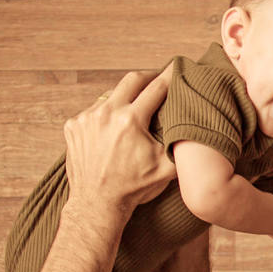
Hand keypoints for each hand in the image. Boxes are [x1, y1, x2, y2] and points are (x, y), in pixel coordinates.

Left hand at [62, 67, 176, 224]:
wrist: (97, 205)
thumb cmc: (133, 189)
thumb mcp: (166, 169)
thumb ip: (182, 145)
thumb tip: (199, 129)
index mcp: (131, 120)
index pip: (157, 88)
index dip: (170, 75)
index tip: (178, 66)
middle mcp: (106, 113)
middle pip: (132, 80)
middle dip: (148, 78)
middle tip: (157, 81)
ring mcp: (86, 118)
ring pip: (111, 95)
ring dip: (124, 100)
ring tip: (134, 111)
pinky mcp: (73, 126)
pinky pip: (93, 111)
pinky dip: (105, 115)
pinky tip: (112, 129)